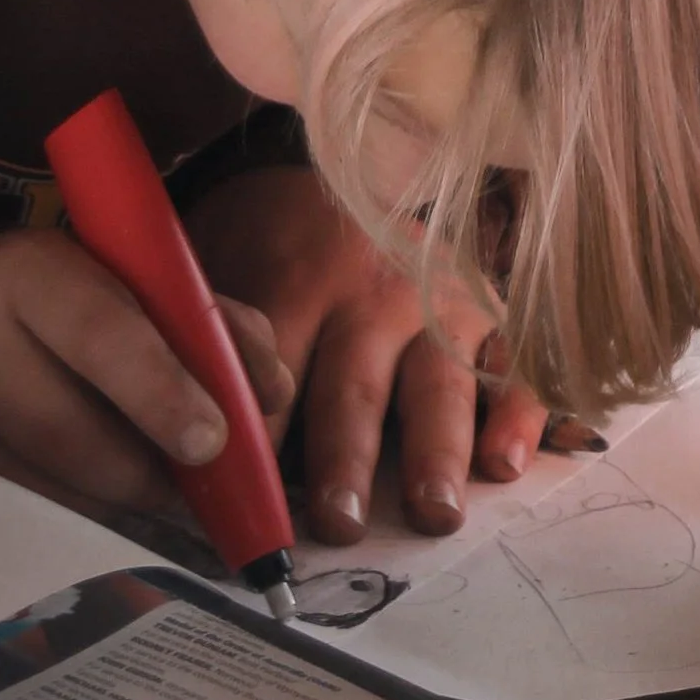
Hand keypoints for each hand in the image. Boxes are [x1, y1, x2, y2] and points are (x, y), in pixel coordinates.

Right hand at [0, 229, 295, 523]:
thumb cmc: (71, 299)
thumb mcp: (139, 284)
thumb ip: (212, 329)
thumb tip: (269, 401)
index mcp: (29, 270)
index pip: (102, 335)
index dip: (162, 393)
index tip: (211, 443)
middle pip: (69, 435)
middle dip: (148, 473)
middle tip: (189, 486)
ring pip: (43, 488)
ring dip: (113, 502)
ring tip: (139, 483)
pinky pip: (11, 514)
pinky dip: (69, 516)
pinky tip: (86, 495)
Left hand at [183, 164, 544, 542]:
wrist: (346, 176)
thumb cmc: (270, 246)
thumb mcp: (223, 268)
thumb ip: (211, 344)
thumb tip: (183, 445)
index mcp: (296, 282)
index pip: (270, 373)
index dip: (256, 440)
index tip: (245, 501)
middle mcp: (373, 294)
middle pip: (356, 388)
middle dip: (348, 459)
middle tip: (340, 523)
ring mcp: (439, 302)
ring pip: (439, 384)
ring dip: (435, 452)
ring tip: (433, 513)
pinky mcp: (489, 313)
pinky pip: (512, 366)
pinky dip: (517, 416)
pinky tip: (507, 463)